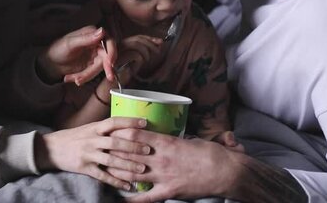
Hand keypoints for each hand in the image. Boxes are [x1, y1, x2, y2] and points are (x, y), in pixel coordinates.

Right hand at [35, 117, 151, 189]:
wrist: (51, 148)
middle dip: (133, 146)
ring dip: (128, 165)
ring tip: (142, 169)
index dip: (130, 121)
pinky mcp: (84, 167)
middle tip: (148, 150)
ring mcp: (88, 154)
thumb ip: (104, 129)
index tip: (145, 123)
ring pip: (111, 160)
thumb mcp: (88, 128)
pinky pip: (103, 176)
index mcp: (94, 127)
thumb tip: (126, 126)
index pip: (114, 122)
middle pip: (116, 142)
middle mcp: (92, 139)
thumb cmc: (73, 137)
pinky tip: (127, 185)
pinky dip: (116, 181)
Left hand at [37, 26, 115, 84]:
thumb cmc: (57, 49)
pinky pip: (93, 73)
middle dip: (103, 68)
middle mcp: (96, 43)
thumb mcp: (70, 44)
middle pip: (106, 57)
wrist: (50, 63)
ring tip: (75, 79)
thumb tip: (102, 31)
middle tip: (107, 77)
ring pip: (100, 67)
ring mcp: (95, 55)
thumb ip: (86, 38)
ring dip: (88, 75)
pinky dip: (84, 77)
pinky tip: (73, 78)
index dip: (112, 52)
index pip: (109, 42)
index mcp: (92, 34)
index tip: (110, 63)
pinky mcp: (92, 65)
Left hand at [107, 129, 242, 200]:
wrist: (225, 171)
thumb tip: (169, 137)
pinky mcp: (168, 191)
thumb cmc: (211, 153)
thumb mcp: (191, 140)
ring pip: (132, 173)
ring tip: (105, 169)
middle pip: (129, 154)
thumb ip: (175, 140)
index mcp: (166, 142)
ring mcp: (163, 176)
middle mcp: (160, 158)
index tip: (110, 131)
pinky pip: (146, 198)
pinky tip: (121, 199)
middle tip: (101, 150)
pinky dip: (132, 200)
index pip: (136, 135)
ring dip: (117, 171)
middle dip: (113, 152)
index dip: (120, 133)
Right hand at [116, 35, 162, 81]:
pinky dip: (140, 60)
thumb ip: (145, 51)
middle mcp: (118, 45)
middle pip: (137, 38)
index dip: (150, 38)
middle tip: (158, 51)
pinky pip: (135, 54)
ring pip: (136, 44)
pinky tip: (138, 66)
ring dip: (146, 52)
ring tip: (147, 60)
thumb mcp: (137, 60)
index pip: (137, 36)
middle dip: (150, 43)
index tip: (159, 42)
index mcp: (122, 44)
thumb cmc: (125, 74)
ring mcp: (117, 51)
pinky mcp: (118, 58)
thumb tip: (158, 43)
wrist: (114, 85)